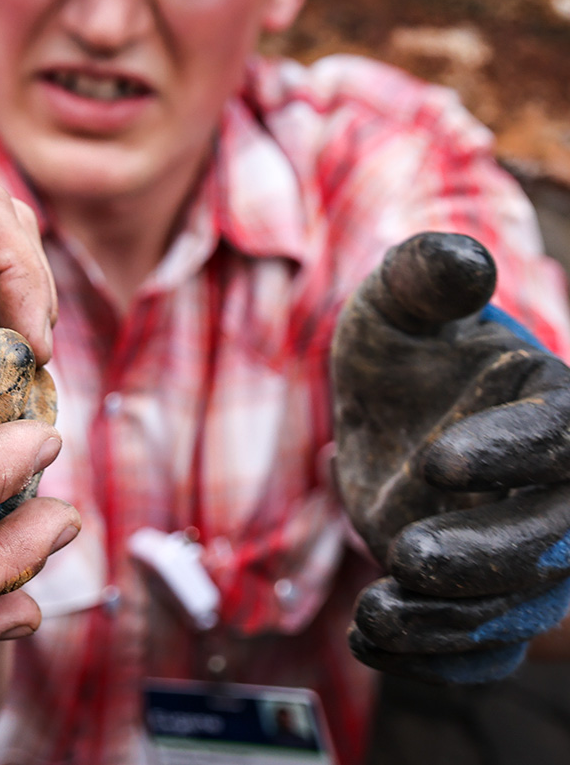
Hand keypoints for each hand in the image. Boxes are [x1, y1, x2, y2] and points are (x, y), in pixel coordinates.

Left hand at [332, 232, 569, 682]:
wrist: (391, 416)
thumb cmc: (404, 349)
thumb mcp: (399, 303)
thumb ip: (427, 278)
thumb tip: (463, 260)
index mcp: (558, 409)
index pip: (564, 436)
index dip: (513, 450)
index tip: (438, 457)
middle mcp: (562, 493)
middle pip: (555, 542)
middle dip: (486, 556)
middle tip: (406, 554)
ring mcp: (531, 559)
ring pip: (518, 610)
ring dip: (450, 621)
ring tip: (373, 613)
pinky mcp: (490, 605)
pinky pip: (483, 654)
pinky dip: (436, 662)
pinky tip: (372, 646)